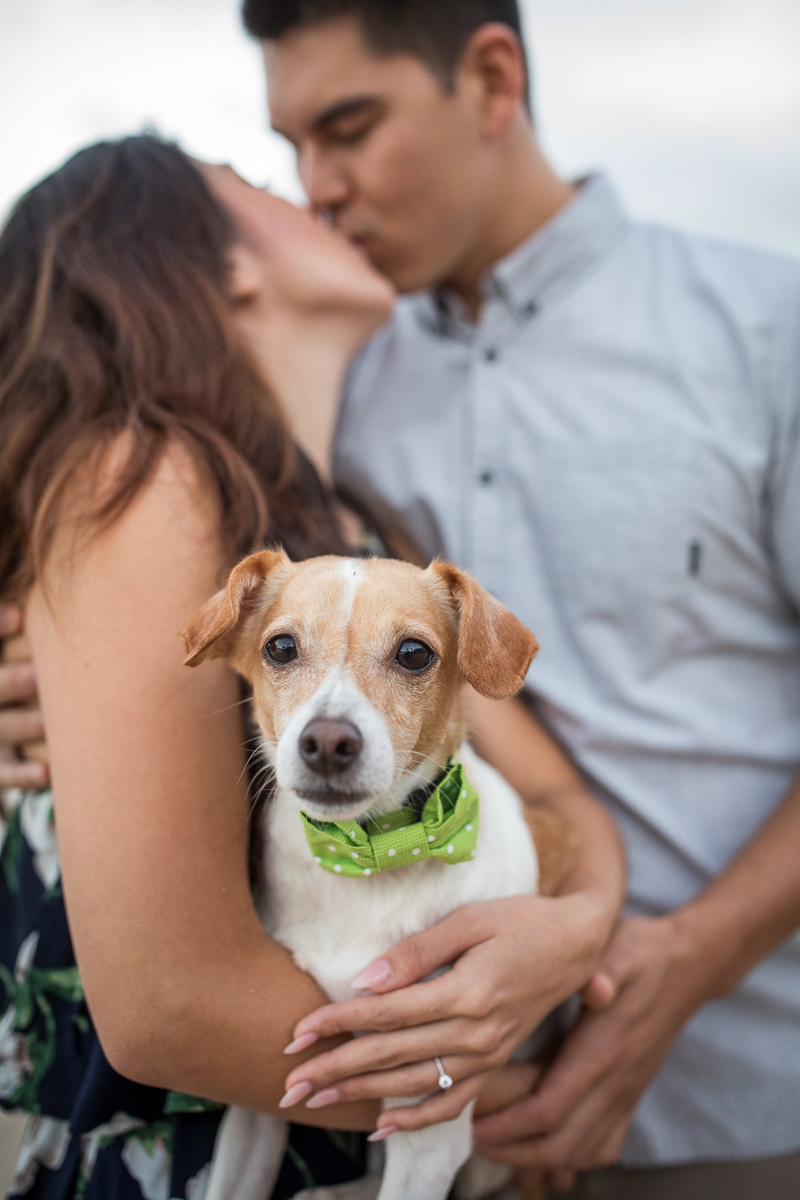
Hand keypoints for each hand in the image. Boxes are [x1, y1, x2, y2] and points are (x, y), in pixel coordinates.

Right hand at [0, 605, 48, 789]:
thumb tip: (112, 582)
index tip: (21, 616)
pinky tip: (45, 774)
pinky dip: (20, 775)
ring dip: (21, 725)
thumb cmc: (46, 677)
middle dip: (9, 680)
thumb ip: (58, 631)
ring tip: (48, 723)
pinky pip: (2, 772)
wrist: (19, 726)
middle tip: (39, 677)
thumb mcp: (45, 650)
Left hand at [280, 889, 611, 1132]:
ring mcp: (487, 1055)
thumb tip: (366, 980)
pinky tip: (382, 1126)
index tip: (297, 1033)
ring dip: (361, 1096)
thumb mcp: (470, 920)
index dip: (339, 1024)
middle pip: (392, 1055)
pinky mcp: (494, 1064)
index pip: (387, 1014)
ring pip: (414, 1084)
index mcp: (467, 992)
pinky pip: (452, 1103)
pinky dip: (416, 1119)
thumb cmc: (521, 920)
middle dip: (335, 1069)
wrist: (577, 944)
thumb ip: (416, 952)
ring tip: (317, 1100)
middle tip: (289, 1082)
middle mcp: (477, 1034)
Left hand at [472, 913, 712, 1173]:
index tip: (475, 1123)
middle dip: (513, 1149)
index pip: (551, 1108)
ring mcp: (626, 1092)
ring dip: (537, 1157)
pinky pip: (604, 1145)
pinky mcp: (631, 1094)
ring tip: (498, 1143)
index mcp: (602, 1050)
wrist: (686, 964)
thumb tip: (597, 988)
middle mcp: (616, 1081)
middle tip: (475, 1138)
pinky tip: (546, 1145)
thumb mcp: (615, 948)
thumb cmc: (640, 951)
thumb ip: (603, 968)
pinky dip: (572, 1155)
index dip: (509, 1124)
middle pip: (561, 1143)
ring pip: (581, 1150)